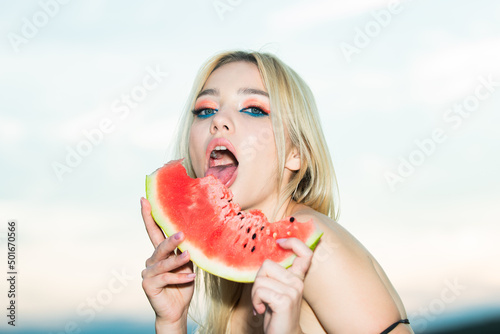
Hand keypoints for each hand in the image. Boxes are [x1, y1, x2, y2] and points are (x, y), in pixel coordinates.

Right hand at [140, 197, 194, 331]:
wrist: (178, 310)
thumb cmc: (183, 285)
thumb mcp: (186, 265)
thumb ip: (185, 251)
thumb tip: (193, 233)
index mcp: (160, 253)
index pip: (154, 231)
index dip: (148, 215)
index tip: (144, 199)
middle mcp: (152, 260)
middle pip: (159, 246)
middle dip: (170, 240)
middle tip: (181, 234)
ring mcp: (148, 273)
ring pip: (164, 263)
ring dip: (177, 260)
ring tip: (189, 256)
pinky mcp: (149, 285)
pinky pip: (166, 278)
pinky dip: (180, 277)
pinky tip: (191, 277)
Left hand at [251, 238, 312, 333]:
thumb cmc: (275, 313)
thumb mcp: (276, 290)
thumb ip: (275, 275)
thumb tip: (264, 258)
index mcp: (297, 277)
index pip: (304, 253)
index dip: (293, 242)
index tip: (280, 241)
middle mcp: (297, 282)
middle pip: (267, 265)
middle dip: (257, 280)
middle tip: (261, 296)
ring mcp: (293, 290)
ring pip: (261, 279)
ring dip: (255, 294)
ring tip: (261, 304)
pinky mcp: (285, 300)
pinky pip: (260, 291)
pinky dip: (255, 301)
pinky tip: (261, 310)